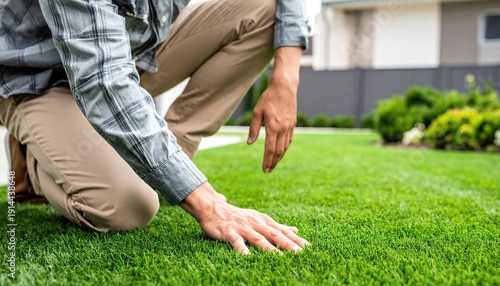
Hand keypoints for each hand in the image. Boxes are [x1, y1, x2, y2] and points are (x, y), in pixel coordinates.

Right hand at [180, 182, 309, 254]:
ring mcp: (243, 227)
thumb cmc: (238, 216)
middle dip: (288, 244)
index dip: (295, 239)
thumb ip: (276, 226)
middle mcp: (256, 223)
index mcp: (264, 221)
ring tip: (280, 258)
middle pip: (274, 235)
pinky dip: (242, 249)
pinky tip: (248, 257)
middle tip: (300, 254)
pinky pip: (236, 242)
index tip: (308, 248)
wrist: (213, 207)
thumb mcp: (259, 219)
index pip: (283, 231)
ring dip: (270, 249)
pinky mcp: (229, 232)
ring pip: (258, 239)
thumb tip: (295, 230)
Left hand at [247, 47, 301, 172]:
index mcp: (273, 127)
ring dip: (279, 157)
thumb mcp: (257, 112)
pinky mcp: (292, 124)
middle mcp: (282, 129)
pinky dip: (285, 148)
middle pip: (278, 151)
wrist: (284, 88)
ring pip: (285, 147)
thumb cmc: (268, 98)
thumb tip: (249, 143)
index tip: (264, 169)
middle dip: (273, 162)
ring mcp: (289, 127)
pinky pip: (289, 140)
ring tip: (274, 164)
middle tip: (268, 170)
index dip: (267, 160)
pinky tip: (281, 152)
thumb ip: (253, 129)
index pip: (270, 149)